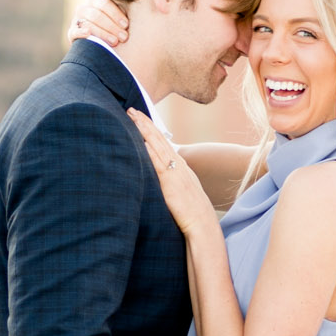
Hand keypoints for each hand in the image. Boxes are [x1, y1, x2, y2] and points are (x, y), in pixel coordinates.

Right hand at [68, 0, 129, 46]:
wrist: (96, 41)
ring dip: (103, 33)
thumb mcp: (115, 16)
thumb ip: (122, 7)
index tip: (126, 25)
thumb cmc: (111, 26)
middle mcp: (84, 8)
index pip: (104, 4)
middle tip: (124, 37)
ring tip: (115, 42)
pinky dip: (81, 33)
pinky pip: (75, 32)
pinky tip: (88, 35)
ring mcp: (76, 20)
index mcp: (95, 0)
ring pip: (88, 24)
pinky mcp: (71, 32)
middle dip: (112, 26)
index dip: (116, 14)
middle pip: (97, 15)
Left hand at [126, 108, 218, 238]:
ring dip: (144, 130)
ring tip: (133, 116)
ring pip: (157, 145)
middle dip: (146, 123)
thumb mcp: (182, 195)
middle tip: (132, 109)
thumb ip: (171, 185)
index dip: (152, 130)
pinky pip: (157, 162)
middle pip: (160, 139)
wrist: (203, 225)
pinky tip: (140, 140)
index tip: (141, 119)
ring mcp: (175, 172)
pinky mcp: (171, 182)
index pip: (164, 143)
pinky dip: (149, 149)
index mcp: (182, 168)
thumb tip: (161, 183)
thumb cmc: (192, 215)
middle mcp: (179, 166)